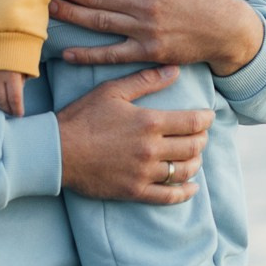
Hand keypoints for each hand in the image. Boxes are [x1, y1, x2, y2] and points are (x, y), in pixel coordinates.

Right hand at [0, 70, 25, 116]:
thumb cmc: (17, 50)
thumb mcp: (25, 66)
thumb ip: (23, 81)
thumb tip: (19, 95)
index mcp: (12, 74)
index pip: (14, 98)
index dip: (17, 109)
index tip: (19, 114)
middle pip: (1, 101)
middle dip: (7, 110)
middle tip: (12, 112)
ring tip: (3, 107)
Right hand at [57, 65, 210, 203]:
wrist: (57, 151)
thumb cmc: (82, 117)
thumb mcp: (112, 91)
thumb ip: (146, 81)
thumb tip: (175, 70)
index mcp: (150, 122)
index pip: (193, 122)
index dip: (206, 119)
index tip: (208, 116)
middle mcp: (151, 149)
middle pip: (193, 147)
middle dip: (202, 140)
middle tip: (201, 135)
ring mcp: (144, 172)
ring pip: (184, 171)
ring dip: (195, 163)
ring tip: (195, 156)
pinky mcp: (134, 191)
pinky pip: (168, 196)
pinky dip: (185, 192)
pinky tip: (192, 187)